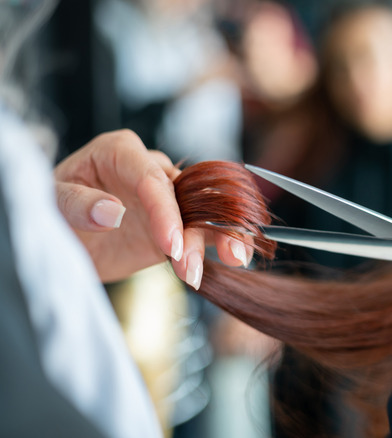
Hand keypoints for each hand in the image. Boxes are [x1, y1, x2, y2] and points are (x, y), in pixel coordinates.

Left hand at [54, 130, 252, 285]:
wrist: (61, 238)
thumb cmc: (50, 209)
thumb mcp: (52, 202)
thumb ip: (78, 203)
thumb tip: (112, 211)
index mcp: (120, 152)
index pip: (151, 177)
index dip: (164, 209)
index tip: (168, 243)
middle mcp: (150, 170)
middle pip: (186, 193)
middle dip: (196, 228)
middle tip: (190, 264)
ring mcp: (168, 198)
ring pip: (204, 211)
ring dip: (220, 235)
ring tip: (234, 260)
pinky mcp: (177, 225)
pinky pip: (206, 230)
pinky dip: (223, 243)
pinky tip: (236, 257)